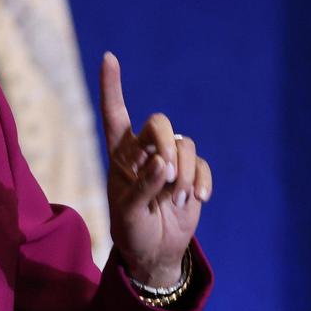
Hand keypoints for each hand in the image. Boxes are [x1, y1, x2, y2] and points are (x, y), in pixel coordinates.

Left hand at [100, 52, 211, 286]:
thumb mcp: (128, 213)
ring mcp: (170, 160)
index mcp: (120, 155)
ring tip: (176, 199)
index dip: (112, 86)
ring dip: (184, 174)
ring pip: (185, 144)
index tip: (109, 58)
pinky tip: (197, 200)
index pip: (115, 114)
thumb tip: (165, 163)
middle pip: (160, 123)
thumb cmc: (131, 231)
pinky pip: (202, 164)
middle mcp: (145, 151)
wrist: (155, 252)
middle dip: (166, 144)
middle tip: (167, 176)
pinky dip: (201, 182)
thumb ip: (143, 187)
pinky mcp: (192, 173)